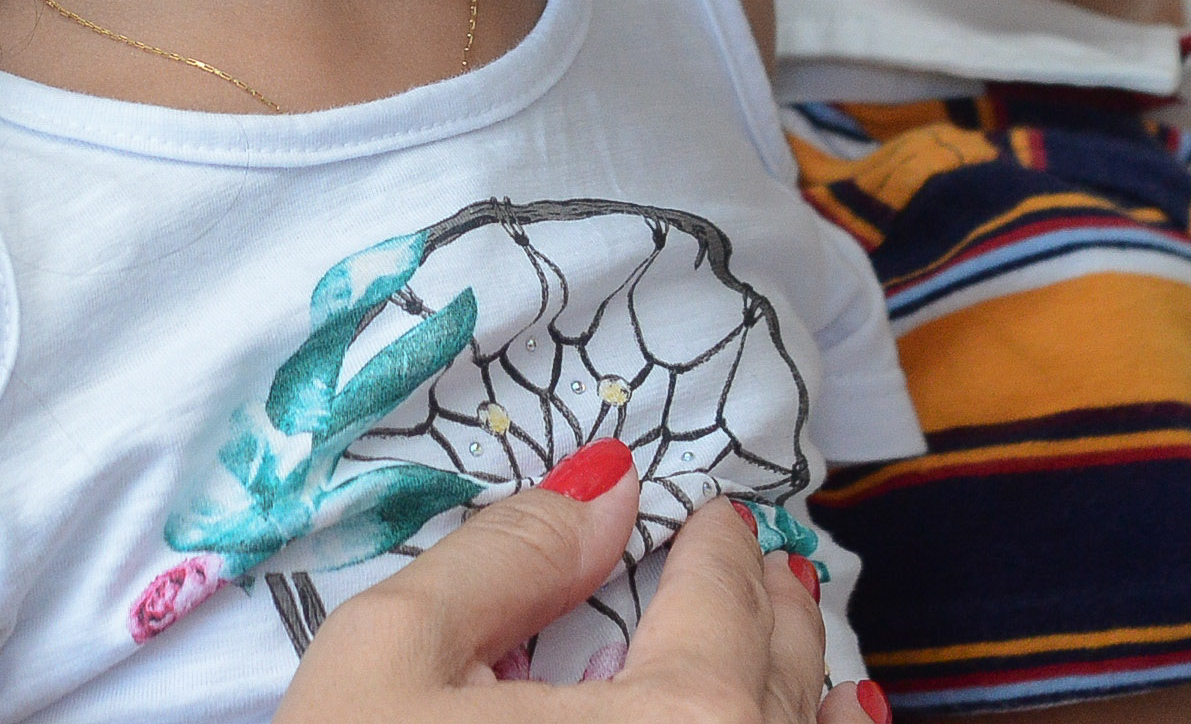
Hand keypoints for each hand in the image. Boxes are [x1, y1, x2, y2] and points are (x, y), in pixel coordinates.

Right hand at [280, 445, 874, 721]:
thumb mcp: (386, 662)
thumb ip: (505, 557)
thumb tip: (608, 490)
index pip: (719, 606)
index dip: (719, 550)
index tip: (718, 517)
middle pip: (784, 688)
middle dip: (776, 617)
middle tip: (772, 572)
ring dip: (803, 700)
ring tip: (802, 657)